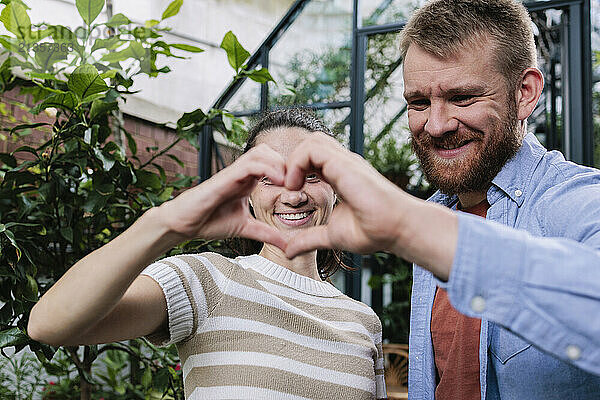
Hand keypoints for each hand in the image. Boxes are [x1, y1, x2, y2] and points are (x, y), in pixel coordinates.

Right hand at [157, 144, 287, 250]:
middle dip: (286, 163)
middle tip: (296, 183)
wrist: (184, 225)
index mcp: (248, 181)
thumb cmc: (209, 221)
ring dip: (278, 163)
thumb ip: (266, 234)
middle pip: (269, 151)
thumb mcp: (246, 228)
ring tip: (288, 183)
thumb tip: (287, 246)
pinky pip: (248, 164)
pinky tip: (277, 182)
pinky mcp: (224, 177)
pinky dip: (266, 168)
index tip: (300, 188)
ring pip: (260, 152)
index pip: (273, 163)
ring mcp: (233, 173)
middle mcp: (242, 173)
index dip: (289, 171)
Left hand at [283, 135, 411, 256]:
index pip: (313, 159)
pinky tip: (296, 187)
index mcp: (340, 176)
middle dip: (292, 161)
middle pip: (312, 144)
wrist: (395, 229)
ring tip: (291, 187)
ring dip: (293, 161)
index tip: (288, 194)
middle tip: (286, 188)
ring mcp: (344, 162)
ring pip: (311, 141)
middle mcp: (342, 165)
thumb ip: (308, 240)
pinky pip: (312, 149)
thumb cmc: (374, 232)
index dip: (295, 171)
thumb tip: (289, 252)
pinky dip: (296, 163)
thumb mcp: (331, 236)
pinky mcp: (344, 165)